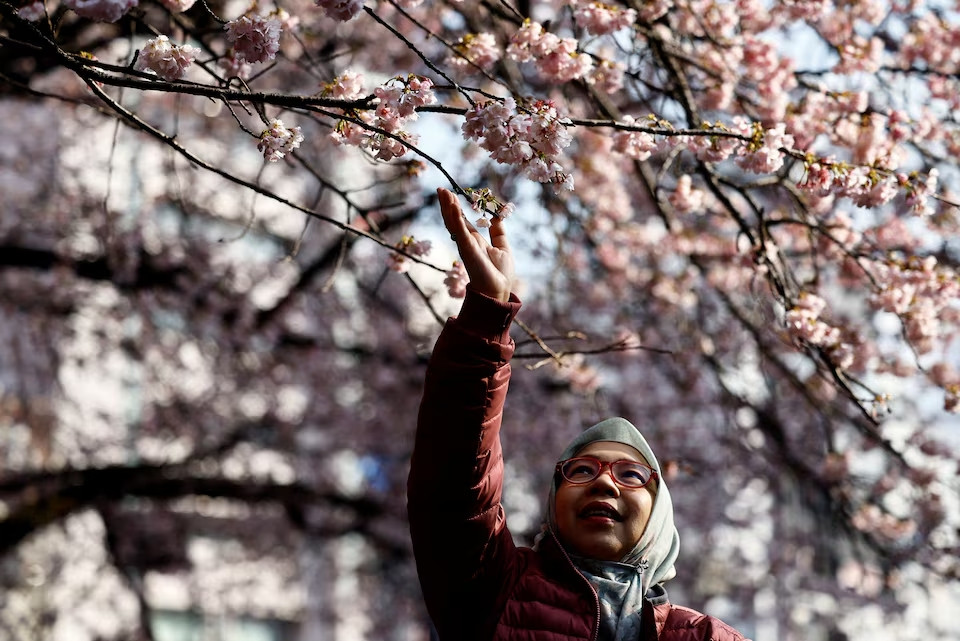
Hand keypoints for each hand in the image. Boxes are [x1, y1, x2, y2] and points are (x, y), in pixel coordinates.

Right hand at [437, 187, 514, 302]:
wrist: (498, 291)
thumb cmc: (500, 274)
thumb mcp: (503, 247)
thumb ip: (498, 232)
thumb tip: (498, 216)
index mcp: (475, 241)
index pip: (463, 221)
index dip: (456, 207)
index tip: (452, 194)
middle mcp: (467, 241)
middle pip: (454, 219)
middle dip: (447, 204)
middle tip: (441, 189)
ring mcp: (465, 245)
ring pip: (453, 222)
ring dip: (448, 207)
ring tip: (443, 192)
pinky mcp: (467, 249)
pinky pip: (460, 230)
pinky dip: (456, 217)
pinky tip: (453, 205)